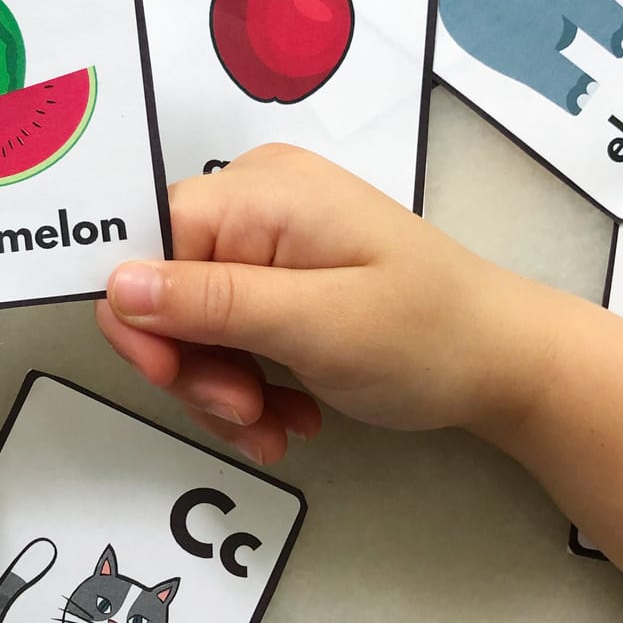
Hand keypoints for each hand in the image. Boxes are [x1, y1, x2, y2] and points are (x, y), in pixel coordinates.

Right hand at [96, 145, 524, 464]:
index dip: (143, 317)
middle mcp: (255, 201)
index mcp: (261, 192)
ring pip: (188, 320)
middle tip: (245, 414)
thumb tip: (116, 285)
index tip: (174, 379)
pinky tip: (285, 418)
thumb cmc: (427, 336)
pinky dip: (244, 383)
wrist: (505, 362)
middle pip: (163, 286)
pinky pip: (225, 330)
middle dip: (191, 365)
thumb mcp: (318, 324)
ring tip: (274, 430)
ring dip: (220, 388)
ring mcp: (268, 240)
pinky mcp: (280, 278)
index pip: (146, 240)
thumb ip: (213, 302)